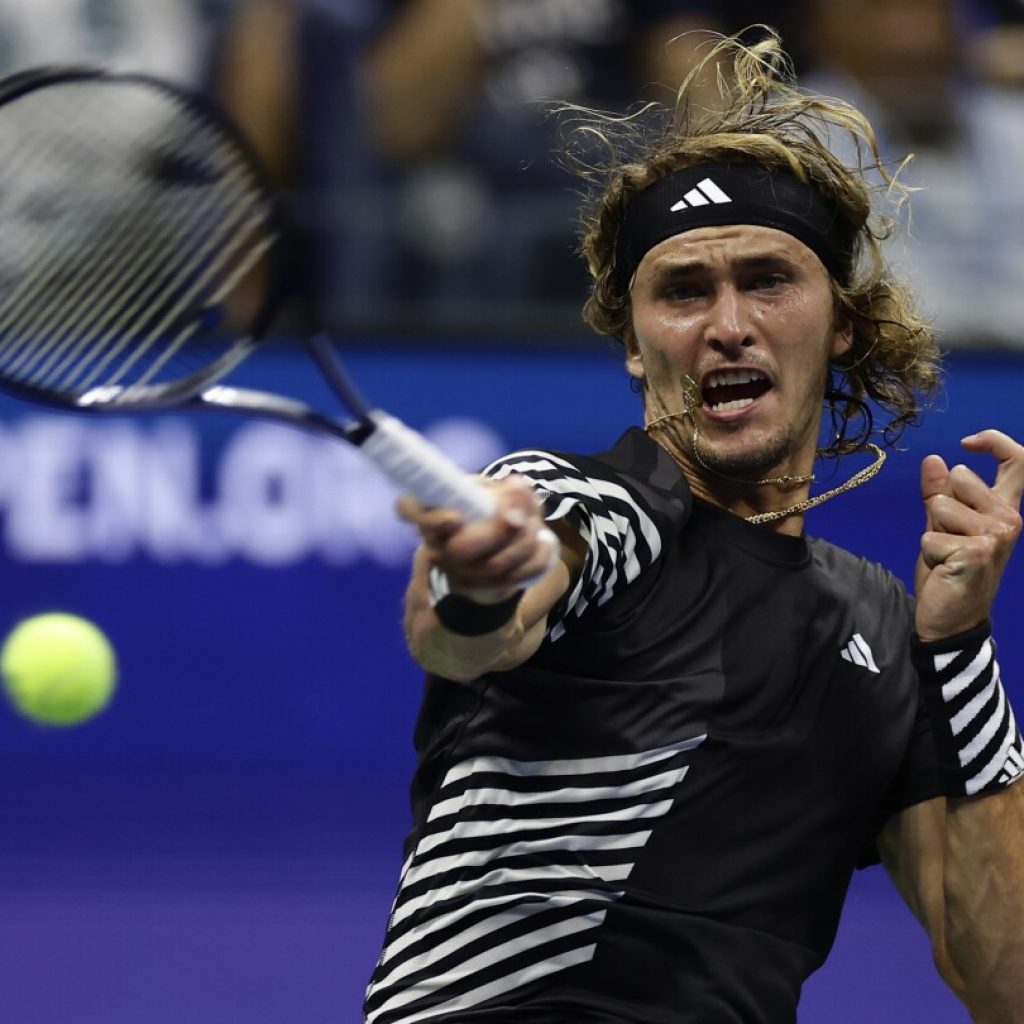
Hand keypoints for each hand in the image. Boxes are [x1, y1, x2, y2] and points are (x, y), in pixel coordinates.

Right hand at [396, 474, 559, 602]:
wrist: (492, 554)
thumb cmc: (485, 511)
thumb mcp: (489, 492)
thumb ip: (504, 491)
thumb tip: (517, 486)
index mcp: (431, 513)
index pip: (409, 509)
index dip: (431, 518)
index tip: (455, 517)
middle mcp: (439, 546)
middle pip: (461, 549)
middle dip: (498, 532)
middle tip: (521, 517)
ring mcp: (461, 573)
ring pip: (494, 565)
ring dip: (523, 541)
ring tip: (535, 523)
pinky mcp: (487, 590)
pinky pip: (517, 578)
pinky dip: (538, 558)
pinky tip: (544, 541)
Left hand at [915, 430, 1023, 640]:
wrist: (952, 618)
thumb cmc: (950, 570)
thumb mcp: (943, 525)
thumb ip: (938, 492)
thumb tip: (933, 459)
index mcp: (1004, 508)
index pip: (1018, 461)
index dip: (995, 442)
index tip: (967, 443)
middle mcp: (1008, 519)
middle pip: (960, 478)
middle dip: (940, 505)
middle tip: (947, 537)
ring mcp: (996, 536)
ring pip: (941, 505)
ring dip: (932, 530)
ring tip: (946, 553)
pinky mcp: (976, 552)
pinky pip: (930, 535)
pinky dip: (928, 551)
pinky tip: (944, 568)